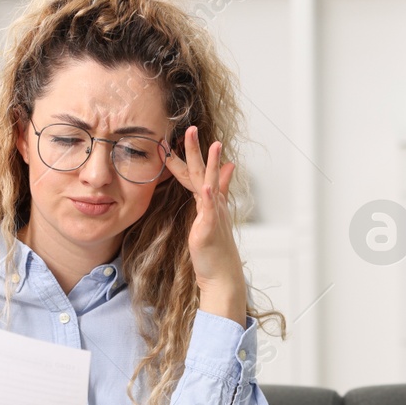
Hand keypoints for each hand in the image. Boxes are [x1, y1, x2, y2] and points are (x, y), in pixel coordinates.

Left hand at [163, 125, 245, 322]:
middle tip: (190, 128)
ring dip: (210, 165)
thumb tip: (227, 170)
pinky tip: (208, 186)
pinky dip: (210, 197)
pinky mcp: (211, 229)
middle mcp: (213, 204)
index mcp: (208, 202)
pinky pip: (211, 211)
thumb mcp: (213, 218)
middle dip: (196, 150)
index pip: (196, 174)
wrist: (222, 276)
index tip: (178, 138)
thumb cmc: (214, 250)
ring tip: (212, 146)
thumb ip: (217, 194)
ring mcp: (213, 215)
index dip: (187, 156)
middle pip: (203, 172)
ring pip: (210, 185)